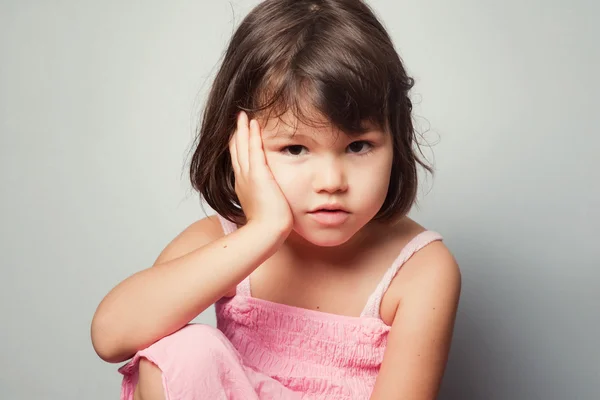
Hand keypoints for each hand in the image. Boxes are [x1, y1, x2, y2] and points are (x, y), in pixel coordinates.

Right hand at [229, 111, 292, 238]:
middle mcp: (242, 178)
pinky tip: (254, 123)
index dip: (238, 146)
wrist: (265, 233)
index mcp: (243, 186)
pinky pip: (254, 149)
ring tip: (244, 115)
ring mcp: (248, 176)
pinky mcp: (258, 175)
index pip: (238, 161)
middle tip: (239, 118)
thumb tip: (271, 199)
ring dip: (243, 129)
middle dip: (237, 134)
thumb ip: (264, 199)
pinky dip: (253, 135)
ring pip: (242, 146)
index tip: (239, 134)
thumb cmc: (267, 226)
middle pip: (236, 150)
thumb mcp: (264, 208)